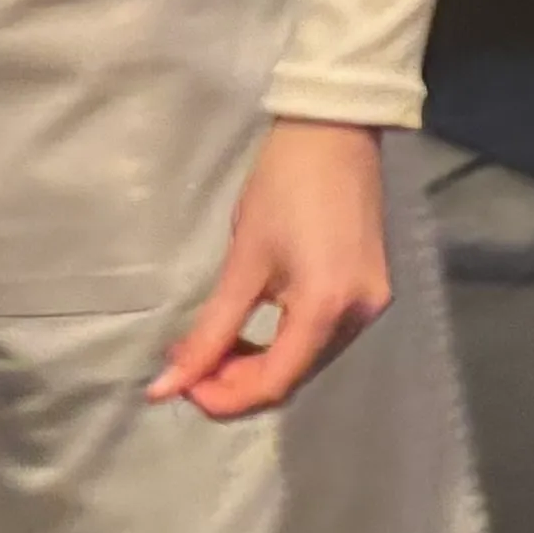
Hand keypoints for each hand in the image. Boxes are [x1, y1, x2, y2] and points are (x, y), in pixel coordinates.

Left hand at [149, 117, 396, 418]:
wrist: (334, 133)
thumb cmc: (283, 188)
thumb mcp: (242, 263)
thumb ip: (208, 333)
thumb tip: (164, 388)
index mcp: (327, 307)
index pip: (273, 384)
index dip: (222, 399)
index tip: (177, 387)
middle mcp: (359, 315)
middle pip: (292, 378)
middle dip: (235, 383)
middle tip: (187, 364)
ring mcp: (370, 303)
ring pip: (305, 361)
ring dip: (257, 366)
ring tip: (213, 346)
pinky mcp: (368, 290)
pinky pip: (321, 338)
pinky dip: (282, 344)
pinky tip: (252, 330)